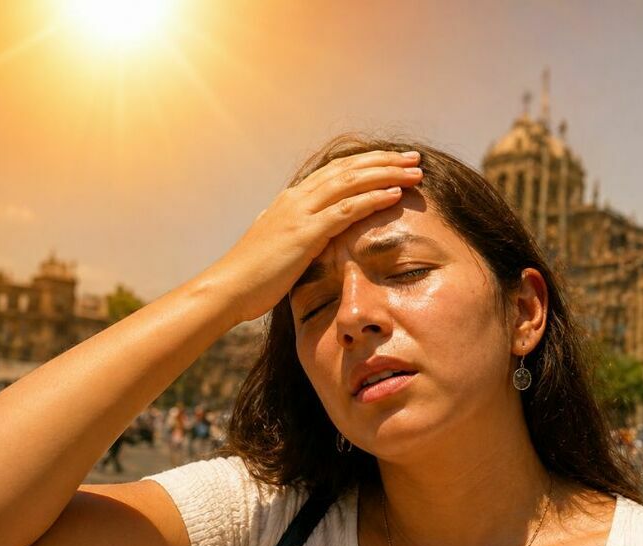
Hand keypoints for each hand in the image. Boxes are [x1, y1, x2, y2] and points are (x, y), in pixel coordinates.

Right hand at [196, 150, 423, 323]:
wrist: (227, 289)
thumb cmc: (254, 276)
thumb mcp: (279, 245)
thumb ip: (297, 233)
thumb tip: (312, 233)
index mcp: (292, 199)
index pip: (337, 170)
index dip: (368, 163)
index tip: (394, 161)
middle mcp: (297, 198)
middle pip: (348, 169)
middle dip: (384, 161)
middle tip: (414, 158)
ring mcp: (300, 213)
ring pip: (351, 182)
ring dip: (386, 174)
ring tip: (414, 172)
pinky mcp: (304, 233)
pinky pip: (346, 210)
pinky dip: (372, 199)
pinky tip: (395, 195)